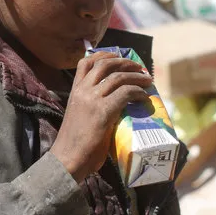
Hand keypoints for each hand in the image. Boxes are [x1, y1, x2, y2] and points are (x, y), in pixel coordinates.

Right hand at [50, 51, 151, 182]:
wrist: (67, 159)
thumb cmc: (74, 144)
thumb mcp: (79, 115)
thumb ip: (92, 105)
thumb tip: (114, 103)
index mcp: (75, 91)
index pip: (85, 62)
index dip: (104, 55)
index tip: (117, 55)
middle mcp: (82, 91)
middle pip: (105, 64)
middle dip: (125, 62)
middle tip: (139, 68)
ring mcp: (92, 100)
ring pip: (118, 77)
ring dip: (137, 77)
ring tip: (147, 81)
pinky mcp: (103, 111)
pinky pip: (126, 93)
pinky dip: (138, 93)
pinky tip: (144, 98)